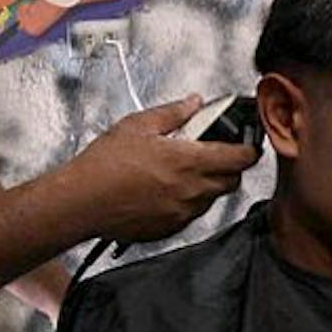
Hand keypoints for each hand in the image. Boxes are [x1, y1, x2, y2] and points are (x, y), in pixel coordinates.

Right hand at [62, 95, 259, 243]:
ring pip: (212, 198)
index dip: (250, 149)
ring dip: (207, 184)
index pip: (241, 158)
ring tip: (181, 172)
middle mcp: (192, 190)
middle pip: (233, 180)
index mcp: (189, 161)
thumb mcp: (139, 126)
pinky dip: (188, 202)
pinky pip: (191, 215)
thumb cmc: (105, 165)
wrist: (81, 202)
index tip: (248, 144)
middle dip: (230, 167)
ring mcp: (182, 212)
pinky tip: (166, 190)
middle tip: (212, 154)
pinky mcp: (170, 228)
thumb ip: (174, 113)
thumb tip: (194, 103)